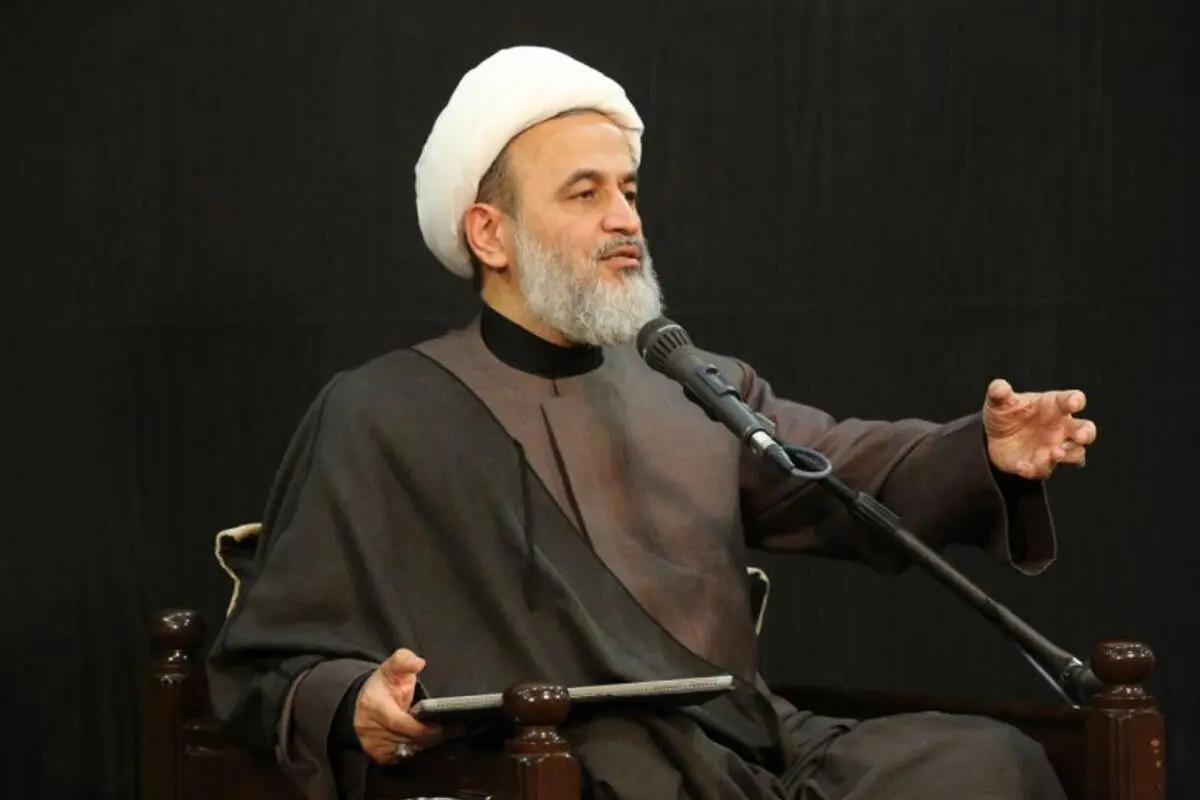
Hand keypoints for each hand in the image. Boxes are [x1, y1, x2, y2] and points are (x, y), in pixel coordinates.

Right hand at [354, 649, 446, 764]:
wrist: (362, 702)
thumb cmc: (383, 684)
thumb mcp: (393, 667)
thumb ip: (405, 660)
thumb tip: (418, 662)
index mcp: (374, 704)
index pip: (399, 722)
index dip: (421, 728)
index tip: (440, 726)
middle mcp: (369, 726)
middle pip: (404, 738)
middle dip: (428, 737)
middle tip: (452, 732)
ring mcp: (371, 742)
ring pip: (404, 750)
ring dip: (423, 745)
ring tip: (442, 736)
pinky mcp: (375, 753)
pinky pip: (398, 758)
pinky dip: (413, 752)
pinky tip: (426, 743)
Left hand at [983, 378, 1097, 479]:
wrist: (994, 438)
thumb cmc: (1006, 413)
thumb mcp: (998, 402)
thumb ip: (999, 392)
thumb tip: (999, 387)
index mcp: (1054, 405)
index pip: (1071, 400)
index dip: (1075, 400)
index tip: (1074, 402)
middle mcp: (1062, 427)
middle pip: (1085, 430)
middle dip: (1085, 433)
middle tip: (1080, 436)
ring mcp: (1055, 447)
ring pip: (1075, 454)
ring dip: (1068, 455)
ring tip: (1054, 453)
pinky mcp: (1042, 465)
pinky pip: (1044, 470)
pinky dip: (1034, 469)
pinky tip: (1022, 466)